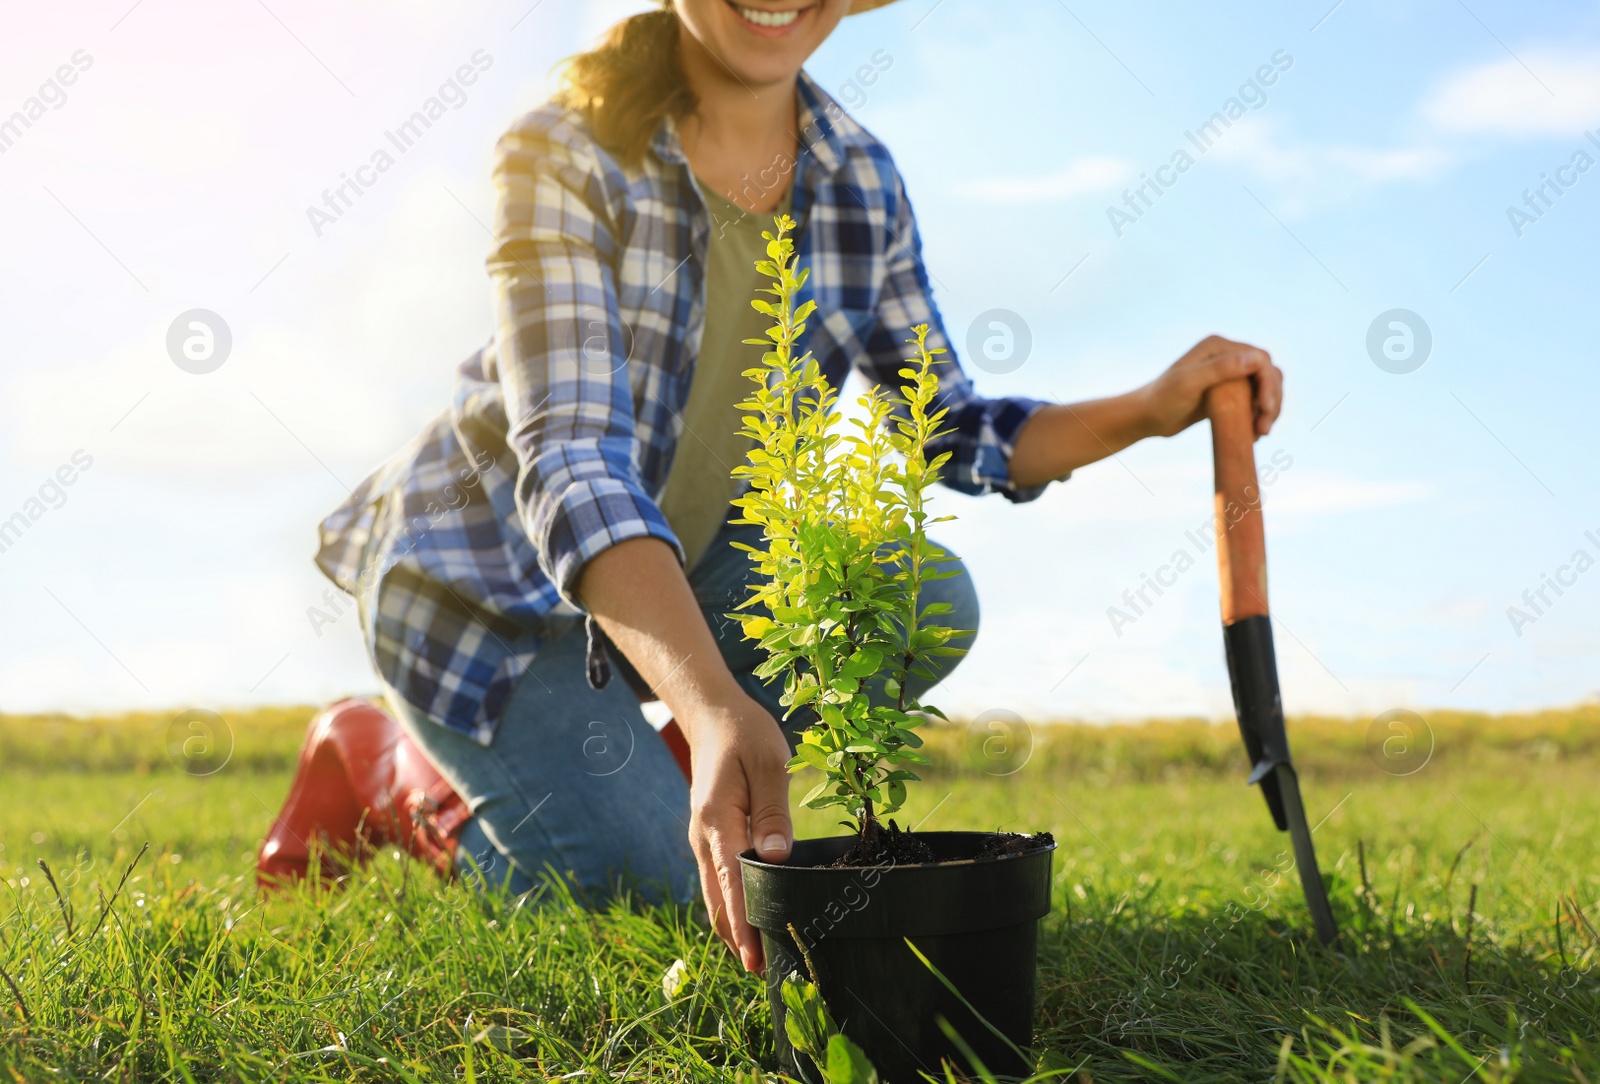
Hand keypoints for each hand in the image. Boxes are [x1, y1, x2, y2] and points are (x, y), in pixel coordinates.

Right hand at [683, 690, 793, 972]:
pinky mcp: (712, 838)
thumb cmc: (744, 734)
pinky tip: (750, 922)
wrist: (713, 715)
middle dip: (739, 939)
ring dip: (733, 928)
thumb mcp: (767, 764)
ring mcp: (705, 840)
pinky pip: (719, 881)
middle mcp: (704, 838)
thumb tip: (775, 858)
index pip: (732, 884)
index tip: (756, 959)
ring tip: (759, 960)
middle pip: (718, 901)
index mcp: (717, 821)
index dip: (744, 925)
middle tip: (764, 974)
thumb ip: (772, 812)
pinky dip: (731, 907)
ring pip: (716, 895)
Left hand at [1138, 335, 1283, 439]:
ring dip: (1269, 410)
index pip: (1260, 359)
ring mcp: (1229, 375)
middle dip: (1272, 400)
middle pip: (1268, 373)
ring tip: (1261, 434)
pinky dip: (1259, 415)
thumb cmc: (1162, 399)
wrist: (1146, 418)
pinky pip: (1254, 401)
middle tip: (1264, 429)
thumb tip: (1257, 357)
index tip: (1264, 408)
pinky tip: (1253, 434)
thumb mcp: (1189, 383)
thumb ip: (1221, 369)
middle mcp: (1226, 356)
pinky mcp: (1228, 393)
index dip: (1269, 383)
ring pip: (1265, 388)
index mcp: (1219, 346)